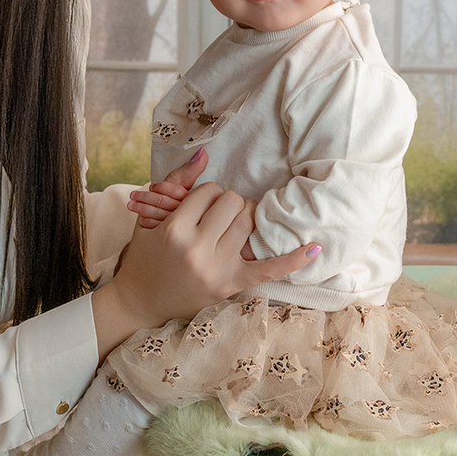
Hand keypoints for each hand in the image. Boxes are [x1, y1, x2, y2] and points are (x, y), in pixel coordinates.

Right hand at [92, 181, 319, 357]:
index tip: (201, 206)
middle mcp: (197, 250)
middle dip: (229, 203)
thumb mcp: (151, 216)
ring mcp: (217, 270)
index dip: (208, 194)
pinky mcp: (231, 285)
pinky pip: (269, 269)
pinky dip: (294, 259)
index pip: (209, 191)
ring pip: (249, 224)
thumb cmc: (146, 255)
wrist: (141, 301)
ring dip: (248, 217)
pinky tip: (315, 247)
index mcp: (174, 230)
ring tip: (236, 224)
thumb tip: (204, 153)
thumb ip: (177, 181)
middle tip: (219, 214)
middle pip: (233, 204)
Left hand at [127, 148, 206, 227]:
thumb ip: (189, 170)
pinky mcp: (175, 241)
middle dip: (149, 199)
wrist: (171, 233)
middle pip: (170, 205)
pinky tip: (141, 219)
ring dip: (144, 209)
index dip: (166, 188)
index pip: (182, 194)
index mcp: (202, 202)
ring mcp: (186, 231)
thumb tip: (202, 152)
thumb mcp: (179, 185)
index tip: (152, 187)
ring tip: (131, 204)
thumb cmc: (174, 201)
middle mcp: (197, 217)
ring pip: (163, 218)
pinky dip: (148, 223)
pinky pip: (160, 230)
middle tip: (133, 196)